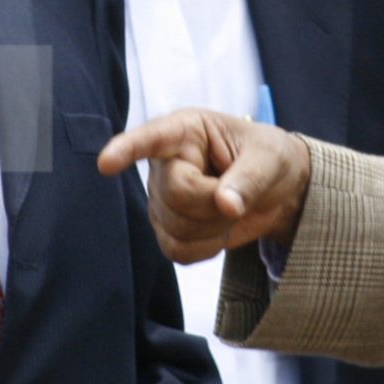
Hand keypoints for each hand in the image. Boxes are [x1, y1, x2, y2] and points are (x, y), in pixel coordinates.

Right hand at [99, 109, 312, 262]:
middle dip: (214, 204)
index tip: (106, 163)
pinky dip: (207, 248)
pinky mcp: (166, 229)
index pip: (151, 139)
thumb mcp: (269, 159)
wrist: (277, 191)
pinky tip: (218, 229)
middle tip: (237, 194)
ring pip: (175, 228)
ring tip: (229, 207)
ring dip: (214, 227)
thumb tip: (226, 205)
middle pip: (175, 195)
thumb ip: (249, 179)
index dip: (127, 150)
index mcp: (186, 131)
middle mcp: (164, 163)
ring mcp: (161, 199)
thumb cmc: (269, 159)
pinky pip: (177, 251)